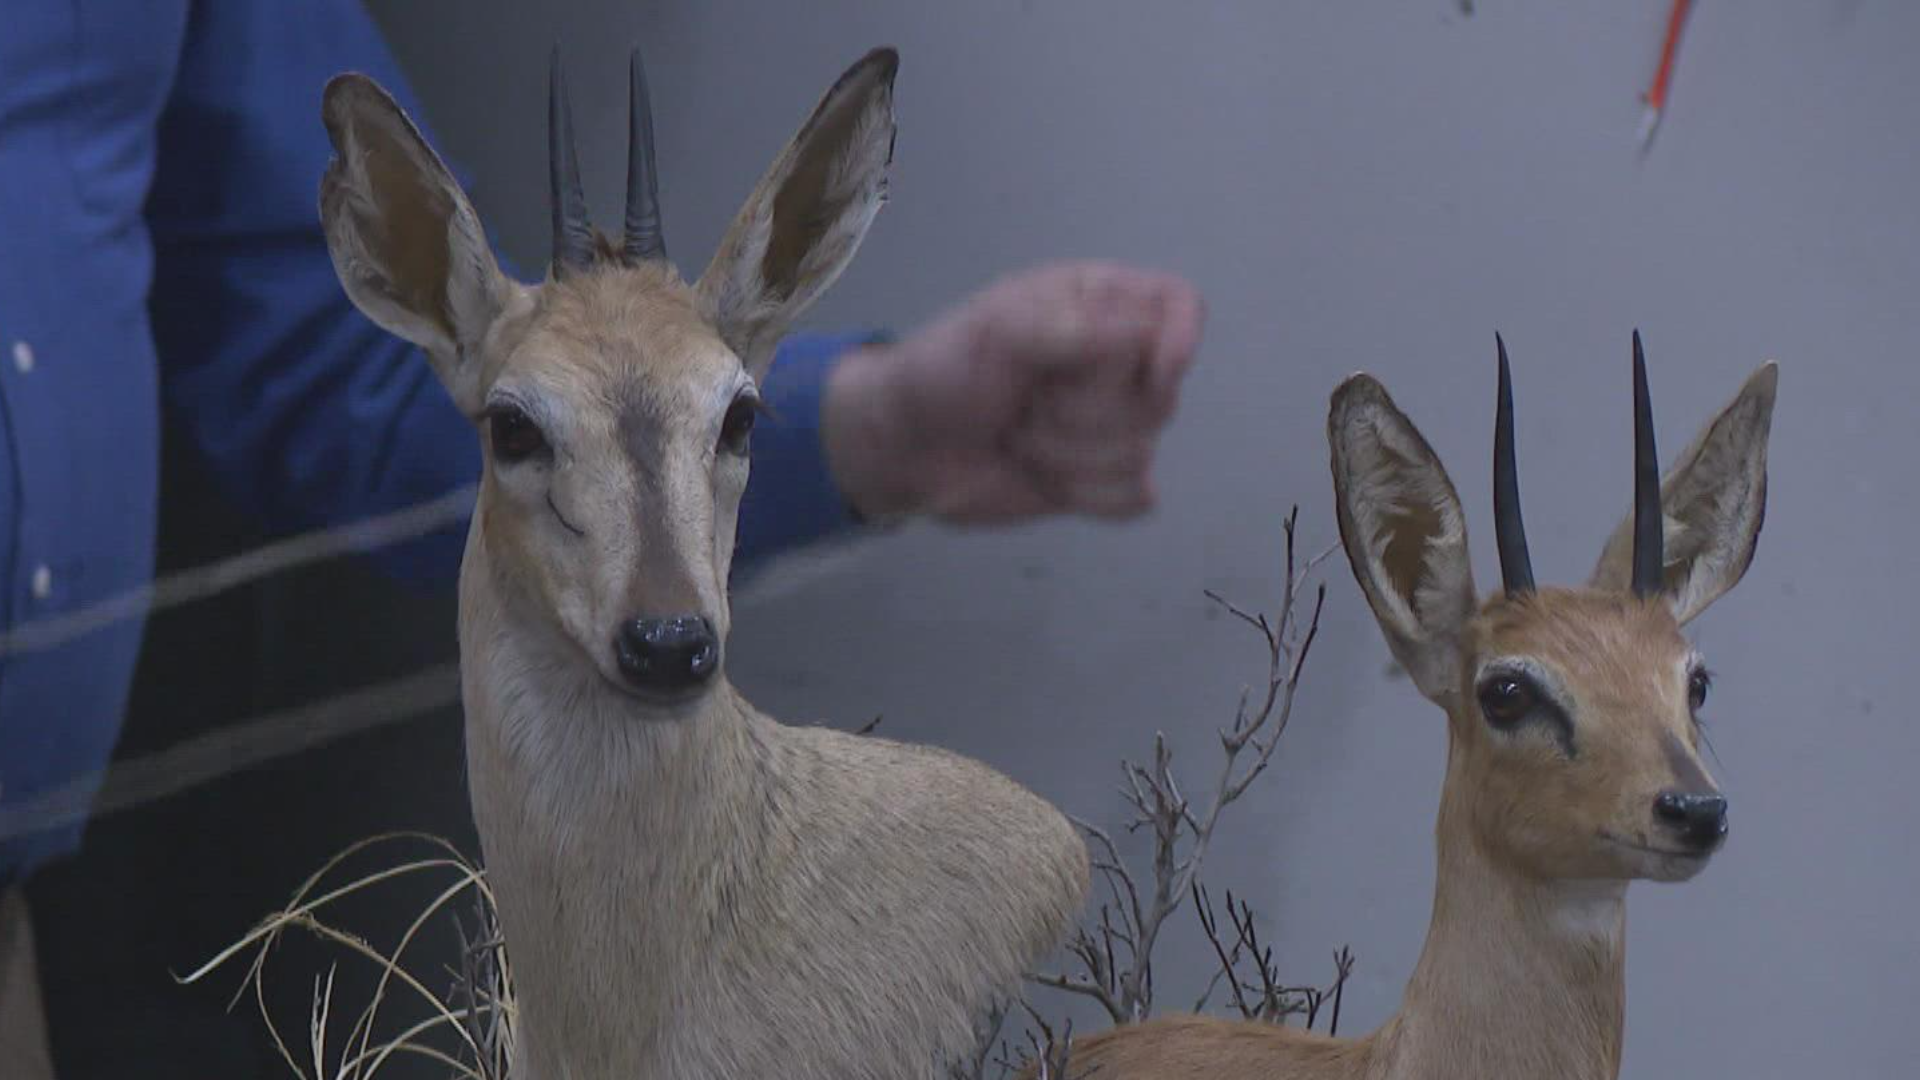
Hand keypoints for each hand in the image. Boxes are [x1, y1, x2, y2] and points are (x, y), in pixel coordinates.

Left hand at [823, 261, 1203, 524]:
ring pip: (1141, 451)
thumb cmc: (942, 372)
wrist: (904, 449)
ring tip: (1019, 433)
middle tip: (1027, 400)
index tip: (1155, 370)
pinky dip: (1083, 494)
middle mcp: (1115, 362)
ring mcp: (1111, 425)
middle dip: (1085, 411)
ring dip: (1068, 454)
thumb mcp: (998, 331)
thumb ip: (1073, 327)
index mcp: (1098, 305)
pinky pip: (1132, 497)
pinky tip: (1039, 475)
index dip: (1180, 339)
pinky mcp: (1101, 481)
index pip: (1179, 308)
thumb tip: (1147, 340)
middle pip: (1161, 395)